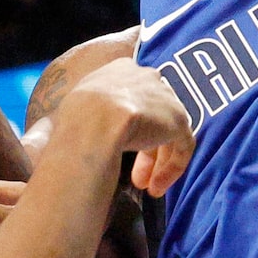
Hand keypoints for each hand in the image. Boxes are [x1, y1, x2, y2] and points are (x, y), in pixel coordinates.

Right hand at [61, 56, 194, 197]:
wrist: (95, 122)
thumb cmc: (75, 120)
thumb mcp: (76, 107)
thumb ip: (89, 112)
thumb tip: (78, 136)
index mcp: (119, 68)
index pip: (131, 93)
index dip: (128, 123)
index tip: (118, 146)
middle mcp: (144, 75)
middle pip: (152, 111)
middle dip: (144, 145)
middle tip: (135, 175)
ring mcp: (164, 96)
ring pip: (167, 130)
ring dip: (155, 161)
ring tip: (144, 186)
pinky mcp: (178, 118)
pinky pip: (182, 145)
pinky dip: (171, 169)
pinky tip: (156, 188)